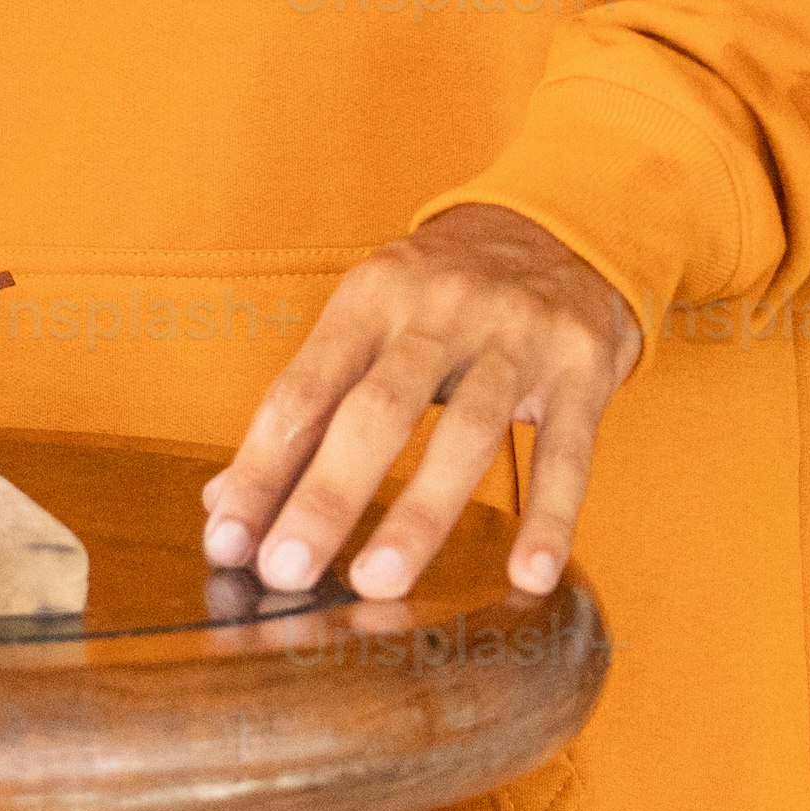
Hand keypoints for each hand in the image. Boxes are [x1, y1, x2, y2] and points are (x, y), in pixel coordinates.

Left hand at [203, 208, 639, 606]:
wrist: (558, 227)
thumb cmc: (441, 293)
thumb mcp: (368, 319)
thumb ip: (307, 407)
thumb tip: (228, 502)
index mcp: (371, 297)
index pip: (303, 390)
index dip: (260, 466)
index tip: (227, 539)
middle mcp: (440, 310)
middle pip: (377, 409)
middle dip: (326, 495)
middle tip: (286, 570)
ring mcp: (516, 338)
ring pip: (466, 433)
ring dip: (420, 515)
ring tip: (376, 583)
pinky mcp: (581, 370)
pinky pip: (566, 452)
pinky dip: (549, 516)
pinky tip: (527, 574)